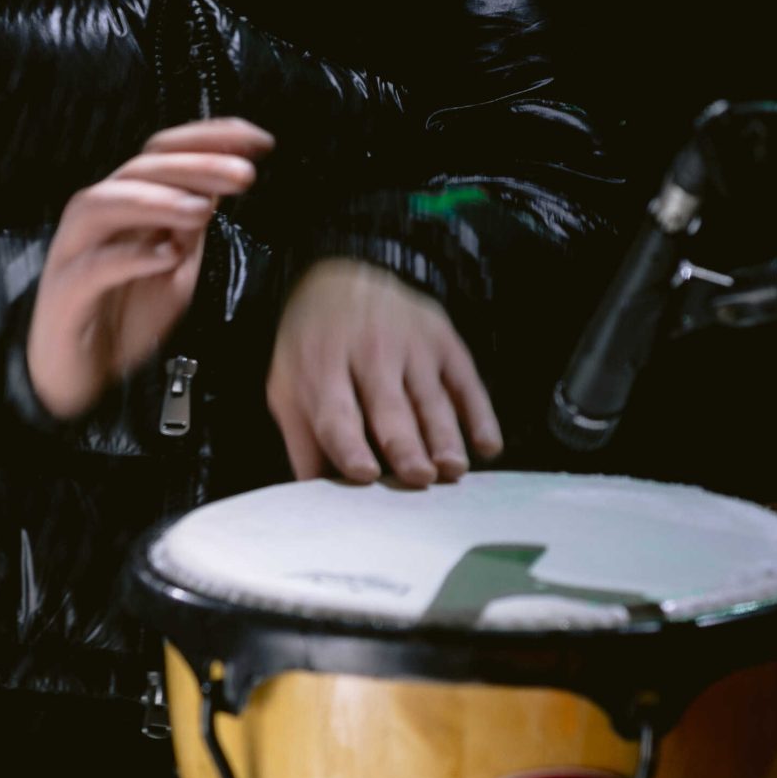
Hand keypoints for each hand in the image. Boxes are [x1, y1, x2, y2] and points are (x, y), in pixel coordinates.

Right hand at [27, 119, 274, 419]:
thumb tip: (217, 185)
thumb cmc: (123, 317)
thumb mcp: (173, 268)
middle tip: (243, 173)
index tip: (259, 141)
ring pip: (107, 203)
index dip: (210, 140)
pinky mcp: (65, 292)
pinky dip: (130, 256)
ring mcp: (76, 251)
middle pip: (141, 170)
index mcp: (127, 204)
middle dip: (196, 165)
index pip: (165, 154)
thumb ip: (189, 227)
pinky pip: (93, 267)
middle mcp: (99, 217)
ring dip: (158, 200)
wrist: (76, 377)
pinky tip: (165, 255)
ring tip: (204, 209)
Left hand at [267, 257, 502, 487]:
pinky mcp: (442, 339)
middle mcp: (368, 352)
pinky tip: (488, 445)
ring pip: (430, 398)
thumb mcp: (288, 383)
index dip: (349, 444)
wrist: (346, 278)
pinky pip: (466, 381)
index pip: (336, 412)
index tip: (365, 474)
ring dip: (444, 435)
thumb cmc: (314, 346)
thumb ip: (302, 440)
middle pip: (389, 407)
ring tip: (453, 469)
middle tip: (420, 477)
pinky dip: (479, 413)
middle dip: (405, 443)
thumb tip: (314, 499)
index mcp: (321, 366)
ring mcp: (410, 343)